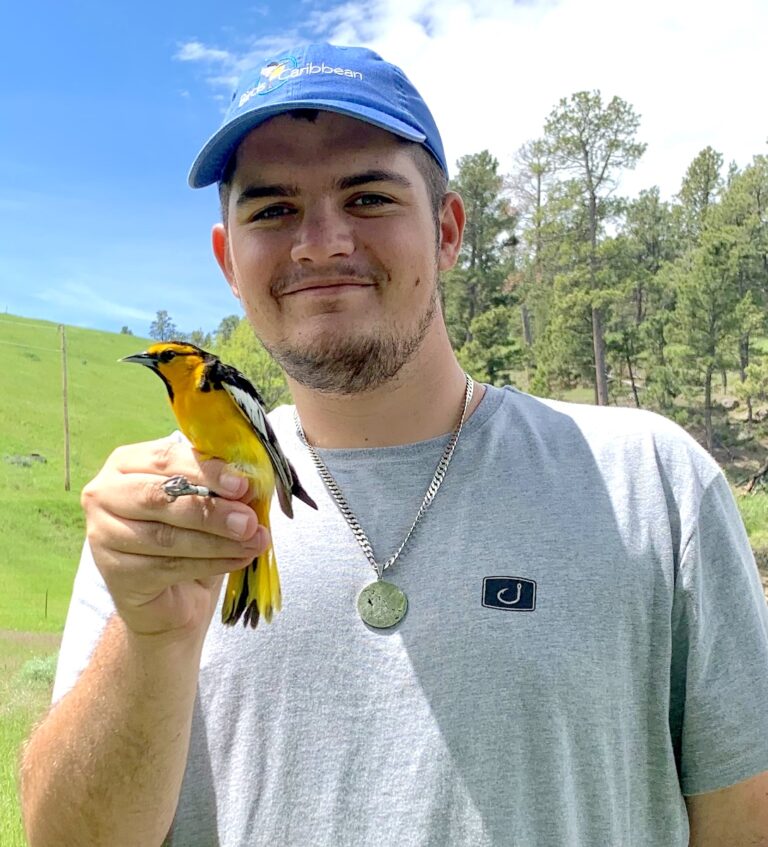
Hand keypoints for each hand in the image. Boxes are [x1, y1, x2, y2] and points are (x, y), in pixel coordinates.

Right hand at [81, 437, 269, 637]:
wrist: (171, 596)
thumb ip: (221, 488)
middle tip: (249, 521)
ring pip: (165, 535)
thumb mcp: (207, 501)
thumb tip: (249, 487)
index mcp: (127, 462)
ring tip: (253, 541)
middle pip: (159, 497)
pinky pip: (168, 567)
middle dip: (211, 508)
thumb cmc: (189, 534)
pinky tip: (238, 560)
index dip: (206, 471)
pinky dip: (210, 563)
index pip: (166, 458)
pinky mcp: (115, 573)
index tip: (243, 485)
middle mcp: (105, 493)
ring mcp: (103, 534)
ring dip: (217, 540)